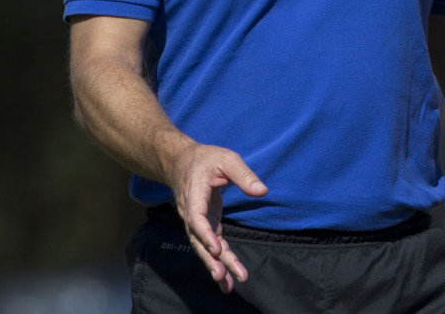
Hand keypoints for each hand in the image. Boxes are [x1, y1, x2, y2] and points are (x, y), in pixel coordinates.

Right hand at [168, 143, 267, 292]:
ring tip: (227, 285)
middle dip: (210, 259)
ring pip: (204, 248)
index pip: (196, 218)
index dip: (205, 234)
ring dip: (215, 266)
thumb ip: (244, 174)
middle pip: (198, 240)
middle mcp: (191, 213)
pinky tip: (227, 278)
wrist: (182, 162)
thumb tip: (262, 191)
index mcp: (194, 194)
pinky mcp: (205, 225)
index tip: (216, 248)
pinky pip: (210, 246)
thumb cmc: (206, 159)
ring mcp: (197, 222)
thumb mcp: (226, 159)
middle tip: (221, 276)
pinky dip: (219, 261)